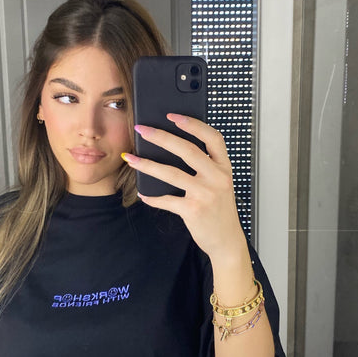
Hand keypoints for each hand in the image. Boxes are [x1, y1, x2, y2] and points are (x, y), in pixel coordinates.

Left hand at [121, 113, 245, 261]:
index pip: (212, 138)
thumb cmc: (219, 209)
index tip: (173, 116)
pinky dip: (152, 197)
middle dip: (161, 137)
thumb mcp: (220, 183)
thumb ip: (206, 165)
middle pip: (187, 150)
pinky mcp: (193, 210)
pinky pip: (166, 199)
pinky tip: (143, 194)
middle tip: (142, 129)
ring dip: (146, 164)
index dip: (193, 124)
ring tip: (130, 158)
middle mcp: (217, 178)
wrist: (226, 240)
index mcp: (224, 167)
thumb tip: (173, 146)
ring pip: (171, 173)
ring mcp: (206, 194)